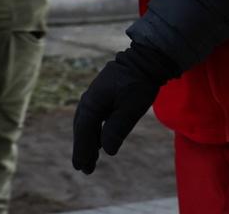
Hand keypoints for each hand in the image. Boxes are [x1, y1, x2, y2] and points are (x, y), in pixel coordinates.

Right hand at [72, 43, 178, 174]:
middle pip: (82, 129)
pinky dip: (93, 130)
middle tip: (85, 168)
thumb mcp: (131, 107)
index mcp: (92, 102)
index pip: (85, 131)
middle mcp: (89, 100)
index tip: (83, 167)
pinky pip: (93, 117)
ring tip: (90, 159)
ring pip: (86, 123)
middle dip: (83, 149)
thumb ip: (117, 128)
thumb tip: (107, 150)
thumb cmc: (140, 83)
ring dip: (87, 141)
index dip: (83, 150)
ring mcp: (94, 96)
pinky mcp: (102, 95)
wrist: (146, 59)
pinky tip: (98, 140)